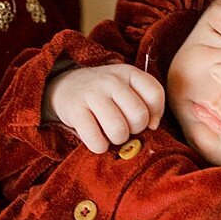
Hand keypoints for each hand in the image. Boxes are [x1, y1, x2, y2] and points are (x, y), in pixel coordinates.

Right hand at [44, 64, 164, 153]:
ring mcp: (92, 94)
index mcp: (128, 73)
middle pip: (139, 116)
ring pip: (119, 130)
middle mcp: (111, 80)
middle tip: (125, 127)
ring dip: (118, 140)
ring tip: (111, 134)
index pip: (155, 94)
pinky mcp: (75, 110)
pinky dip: (100, 146)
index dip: (154, 114)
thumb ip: (147, 103)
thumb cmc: (105, 94)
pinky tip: (98, 140)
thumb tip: (153, 126)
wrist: (65, 87)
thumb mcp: (128, 88)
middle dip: (135, 129)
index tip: (144, 119)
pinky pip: (96, 140)